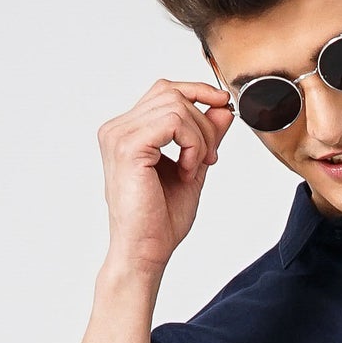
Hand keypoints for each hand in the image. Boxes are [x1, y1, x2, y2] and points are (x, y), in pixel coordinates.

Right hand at [98, 77, 235, 280]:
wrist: (145, 252)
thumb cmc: (160, 221)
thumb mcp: (193, 168)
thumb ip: (205, 137)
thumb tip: (223, 108)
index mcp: (127, 132)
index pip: (164, 90)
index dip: (197, 91)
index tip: (223, 107)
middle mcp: (118, 128)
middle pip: (171, 93)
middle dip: (203, 121)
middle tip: (210, 157)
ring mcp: (119, 135)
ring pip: (176, 105)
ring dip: (199, 137)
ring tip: (196, 167)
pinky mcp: (128, 147)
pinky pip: (174, 122)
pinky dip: (192, 145)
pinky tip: (188, 170)